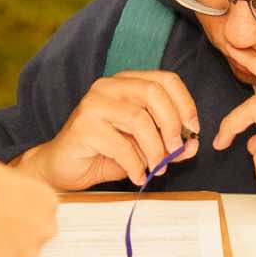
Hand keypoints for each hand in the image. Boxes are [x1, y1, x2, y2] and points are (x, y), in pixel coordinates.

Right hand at [19, 71, 200, 190]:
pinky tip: (138, 176)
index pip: (165, 80)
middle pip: (154, 94)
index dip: (185, 104)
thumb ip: (169, 144)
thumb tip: (193, 145)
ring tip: (157, 169)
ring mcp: (93, 104)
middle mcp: (109, 87)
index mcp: (126, 83)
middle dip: (172, 125)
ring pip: (139, 120)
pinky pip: (121, 145)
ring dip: (155, 150)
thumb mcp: (144, 147)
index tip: (193, 130)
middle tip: (176, 151)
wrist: (62, 168)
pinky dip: (136, 165)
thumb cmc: (104, 154)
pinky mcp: (83, 127)